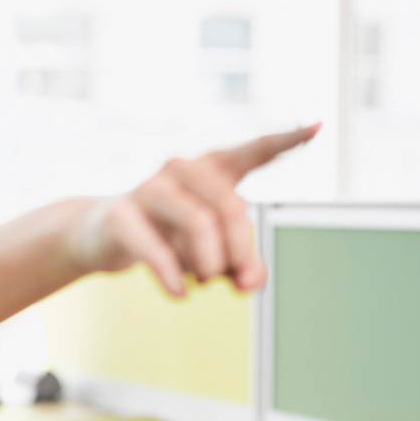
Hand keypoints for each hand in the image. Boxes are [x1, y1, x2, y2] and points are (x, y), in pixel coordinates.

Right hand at [66, 124, 320, 295]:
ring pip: (199, 225)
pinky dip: (173, 276)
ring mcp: (149, 188)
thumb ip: (241, 267)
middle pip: (231, 207)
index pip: (252, 151)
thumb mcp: (210, 255)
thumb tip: (249, 282)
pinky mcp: (122, 214)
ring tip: (200, 281)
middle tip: (233, 280)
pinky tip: (180, 294)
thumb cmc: (164, 237)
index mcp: (209, 170)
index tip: (319, 127)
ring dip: (207, 264)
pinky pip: (158, 249)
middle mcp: (181, 169)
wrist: (99, 237)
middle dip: (239, 251)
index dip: (286, 141)